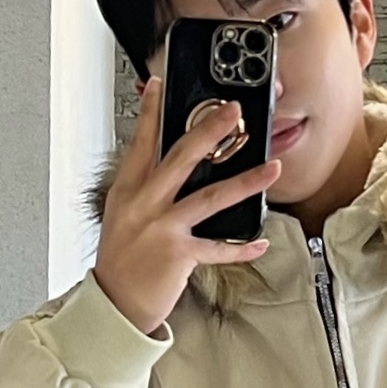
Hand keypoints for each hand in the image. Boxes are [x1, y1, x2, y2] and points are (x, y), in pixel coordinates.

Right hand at [93, 74, 279, 336]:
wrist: (115, 303)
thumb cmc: (122, 260)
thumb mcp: (124, 215)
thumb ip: (144, 188)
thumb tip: (169, 163)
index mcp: (128, 190)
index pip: (140, 143)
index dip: (149, 112)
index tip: (158, 85)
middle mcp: (144, 204)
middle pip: (180, 158)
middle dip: (210, 131)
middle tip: (233, 111)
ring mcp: (161, 228)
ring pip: (209, 197)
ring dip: (245, 182)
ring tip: (271, 168)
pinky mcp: (177, 254)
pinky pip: (218, 248)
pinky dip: (242, 248)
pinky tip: (260, 242)